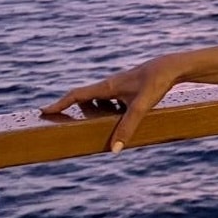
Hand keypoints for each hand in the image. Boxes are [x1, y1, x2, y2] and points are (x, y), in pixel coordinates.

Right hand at [40, 55, 178, 152]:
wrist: (174, 66)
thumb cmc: (157, 82)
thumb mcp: (141, 107)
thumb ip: (127, 127)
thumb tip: (113, 150)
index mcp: (107, 87)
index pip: (77, 95)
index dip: (59, 104)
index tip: (43, 110)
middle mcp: (111, 84)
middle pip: (85, 98)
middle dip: (74, 108)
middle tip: (61, 118)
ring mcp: (121, 85)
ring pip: (99, 99)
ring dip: (94, 110)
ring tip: (96, 123)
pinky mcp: (130, 87)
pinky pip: (112, 99)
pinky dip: (109, 108)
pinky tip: (119, 116)